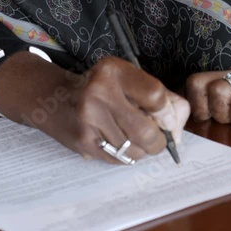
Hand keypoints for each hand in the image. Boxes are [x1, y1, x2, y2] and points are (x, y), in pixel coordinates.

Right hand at [0, 54, 189, 163]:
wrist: (51, 97)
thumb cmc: (99, 87)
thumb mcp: (126, 78)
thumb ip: (157, 95)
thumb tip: (179, 121)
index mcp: (113, 72)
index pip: (155, 96)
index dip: (168, 114)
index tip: (168, 121)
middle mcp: (98, 94)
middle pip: (146, 131)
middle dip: (159, 141)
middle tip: (158, 139)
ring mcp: (88, 121)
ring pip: (134, 150)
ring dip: (143, 150)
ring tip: (134, 138)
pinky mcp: (82, 142)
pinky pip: (119, 158)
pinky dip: (127, 155)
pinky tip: (119, 142)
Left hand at [185, 68, 230, 130]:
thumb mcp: (225, 120)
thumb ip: (205, 113)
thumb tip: (179, 118)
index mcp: (229, 77)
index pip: (194, 81)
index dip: (195, 105)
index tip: (208, 120)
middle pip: (202, 84)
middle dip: (209, 111)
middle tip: (228, 122)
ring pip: (219, 91)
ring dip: (228, 117)